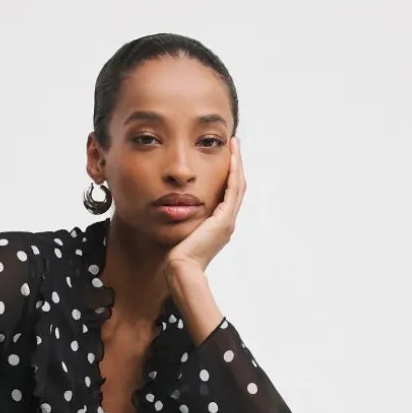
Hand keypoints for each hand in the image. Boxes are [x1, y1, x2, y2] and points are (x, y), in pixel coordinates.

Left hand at [165, 136, 246, 278]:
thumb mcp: (182, 231)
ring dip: (237, 163)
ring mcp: (227, 221)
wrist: (182, 268)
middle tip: (234, 144)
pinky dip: (234, 172)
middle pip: (237, 187)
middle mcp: (226, 222)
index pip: (228, 194)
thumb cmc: (177, 255)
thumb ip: (183, 219)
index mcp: (218, 225)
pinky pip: (233, 190)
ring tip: (235, 144)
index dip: (229, 174)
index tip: (226, 156)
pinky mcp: (224, 220)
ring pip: (238, 186)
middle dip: (236, 164)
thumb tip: (173, 208)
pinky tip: (232, 157)